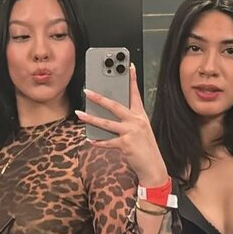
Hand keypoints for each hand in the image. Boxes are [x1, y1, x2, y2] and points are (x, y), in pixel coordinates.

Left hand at [75, 63, 168, 186]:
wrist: (153, 167)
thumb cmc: (145, 147)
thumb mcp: (141, 130)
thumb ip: (128, 120)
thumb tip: (109, 114)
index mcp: (141, 115)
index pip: (135, 93)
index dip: (132, 79)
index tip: (128, 66)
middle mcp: (136, 121)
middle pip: (115, 106)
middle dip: (99, 98)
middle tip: (87, 91)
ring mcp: (131, 132)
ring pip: (106, 123)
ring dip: (90, 118)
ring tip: (79, 113)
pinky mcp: (125, 145)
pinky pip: (107, 142)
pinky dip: (98, 142)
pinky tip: (89, 140)